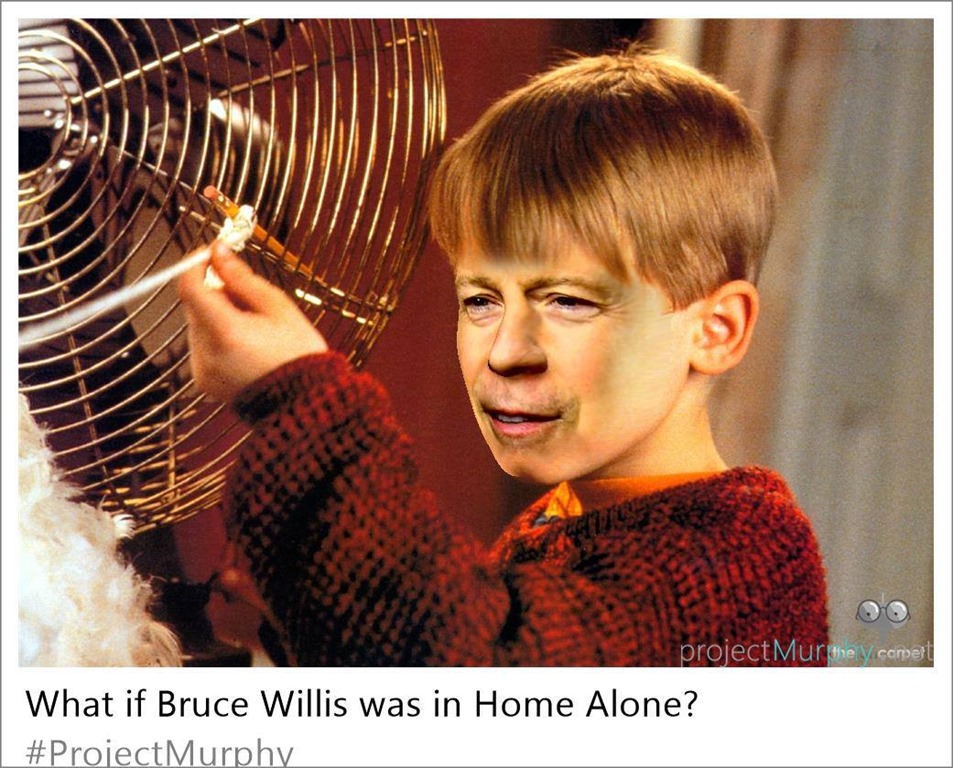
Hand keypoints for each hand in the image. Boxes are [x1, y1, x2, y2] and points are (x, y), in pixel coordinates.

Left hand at [177, 240, 327, 401]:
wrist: (306, 402)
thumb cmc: (298, 353)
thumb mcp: (277, 306)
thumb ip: (241, 278)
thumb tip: (218, 252)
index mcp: (225, 332)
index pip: (189, 287)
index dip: (196, 264)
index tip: (213, 255)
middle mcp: (206, 353)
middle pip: (194, 305)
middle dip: (216, 294)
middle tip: (250, 300)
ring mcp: (202, 370)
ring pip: (198, 325)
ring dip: (218, 317)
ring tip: (255, 330)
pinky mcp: (204, 381)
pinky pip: (202, 346)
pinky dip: (219, 339)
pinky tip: (247, 347)